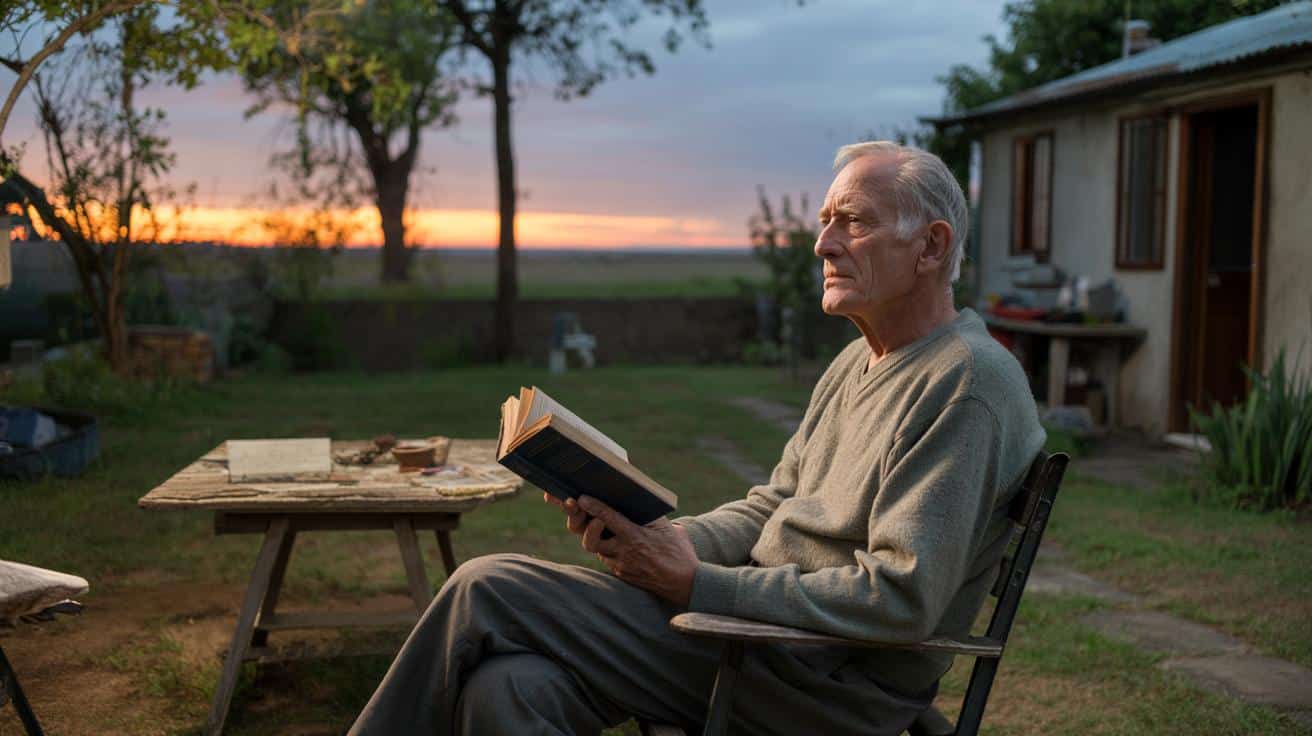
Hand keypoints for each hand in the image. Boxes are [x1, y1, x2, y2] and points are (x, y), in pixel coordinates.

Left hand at [544, 492, 698, 606]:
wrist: (685, 583)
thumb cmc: (678, 552)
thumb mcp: (667, 527)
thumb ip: (651, 515)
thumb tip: (639, 500)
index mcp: (634, 536)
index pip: (608, 518)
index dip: (593, 507)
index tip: (581, 498)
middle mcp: (624, 552)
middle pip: (591, 542)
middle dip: (586, 529)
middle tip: (586, 517)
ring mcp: (621, 566)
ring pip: (598, 551)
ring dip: (597, 538)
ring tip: (601, 527)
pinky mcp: (622, 575)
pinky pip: (608, 559)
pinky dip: (609, 549)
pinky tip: (614, 542)